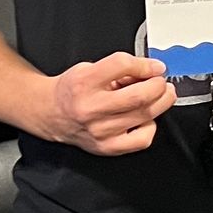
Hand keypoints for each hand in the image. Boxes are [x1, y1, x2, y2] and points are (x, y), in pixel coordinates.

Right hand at [40, 52, 175, 154]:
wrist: (51, 114)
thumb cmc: (73, 90)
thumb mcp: (89, 68)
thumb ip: (119, 67)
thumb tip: (150, 70)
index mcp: (84, 82)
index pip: (121, 65)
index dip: (146, 65)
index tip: (156, 67)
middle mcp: (91, 107)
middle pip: (139, 96)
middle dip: (159, 86)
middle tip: (161, 82)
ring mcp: (100, 130)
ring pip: (145, 116)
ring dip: (161, 102)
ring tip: (160, 95)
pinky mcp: (107, 147)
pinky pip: (142, 139)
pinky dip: (151, 126)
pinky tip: (144, 118)